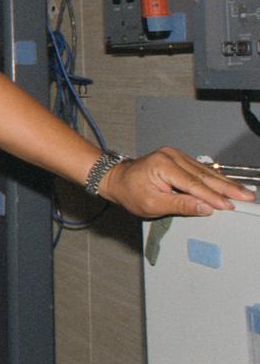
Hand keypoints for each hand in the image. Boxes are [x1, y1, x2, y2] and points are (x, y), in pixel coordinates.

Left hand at [99, 146, 255, 217]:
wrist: (116, 179)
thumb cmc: (130, 192)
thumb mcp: (152, 205)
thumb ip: (180, 205)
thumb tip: (204, 207)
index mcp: (163, 166)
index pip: (193, 184)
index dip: (213, 196)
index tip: (228, 205)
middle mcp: (171, 156)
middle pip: (204, 175)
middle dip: (227, 187)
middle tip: (247, 196)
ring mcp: (175, 155)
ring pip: (205, 171)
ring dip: (225, 182)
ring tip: (243, 192)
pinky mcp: (178, 158)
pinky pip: (200, 169)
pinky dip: (215, 178)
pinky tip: (228, 184)